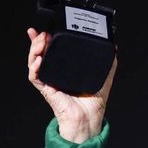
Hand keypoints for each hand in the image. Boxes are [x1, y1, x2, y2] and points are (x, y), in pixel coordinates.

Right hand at [27, 28, 113, 142]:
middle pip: (39, 54)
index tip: (45, 28)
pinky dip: (35, 68)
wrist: (89, 119)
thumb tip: (113, 47)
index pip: (52, 51)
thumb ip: (108, 62)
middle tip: (41, 32)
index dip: (45, 40)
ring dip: (34, 50)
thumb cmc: (93, 103)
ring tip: (40, 41)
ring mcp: (49, 82)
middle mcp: (54, 74)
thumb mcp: (103, 77)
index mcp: (64, 70)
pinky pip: (36, 77)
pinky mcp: (47, 90)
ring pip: (34, 63)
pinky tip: (39, 60)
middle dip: (36, 41)